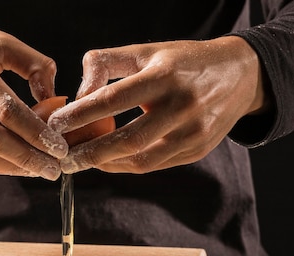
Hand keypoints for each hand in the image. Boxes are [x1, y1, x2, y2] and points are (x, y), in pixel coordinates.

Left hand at [47, 37, 268, 173]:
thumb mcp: (146, 51)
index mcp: (165, 75)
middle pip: (127, 139)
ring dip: (106, 164)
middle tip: (63, 157)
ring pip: (141, 159)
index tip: (55, 124)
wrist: (239, 76)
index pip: (113, 99)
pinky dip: (126, 166)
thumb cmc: (182, 62)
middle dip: (90, 152)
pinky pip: (154, 165)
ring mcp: (193, 132)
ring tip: (80, 162)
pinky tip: (107, 161)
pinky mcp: (197, 150)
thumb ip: (106, 64)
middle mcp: (182, 106)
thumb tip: (79, 95)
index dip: (81, 114)